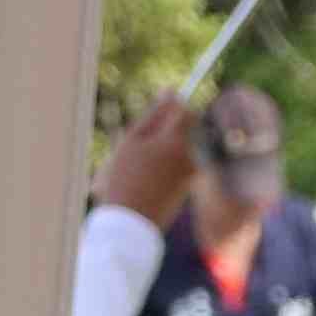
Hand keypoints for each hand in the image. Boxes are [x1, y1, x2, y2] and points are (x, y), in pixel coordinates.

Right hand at [96, 93, 192, 224]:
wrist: (130, 225)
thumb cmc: (125, 180)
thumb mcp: (132, 141)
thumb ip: (154, 114)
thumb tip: (171, 91)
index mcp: (177, 140)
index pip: (185, 109)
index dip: (172, 105)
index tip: (159, 106)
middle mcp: (190, 155)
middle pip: (187, 126)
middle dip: (168, 126)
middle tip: (144, 138)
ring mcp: (191, 171)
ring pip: (182, 145)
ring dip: (164, 145)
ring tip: (138, 161)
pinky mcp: (188, 185)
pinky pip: (180, 163)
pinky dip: (165, 164)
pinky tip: (144, 176)